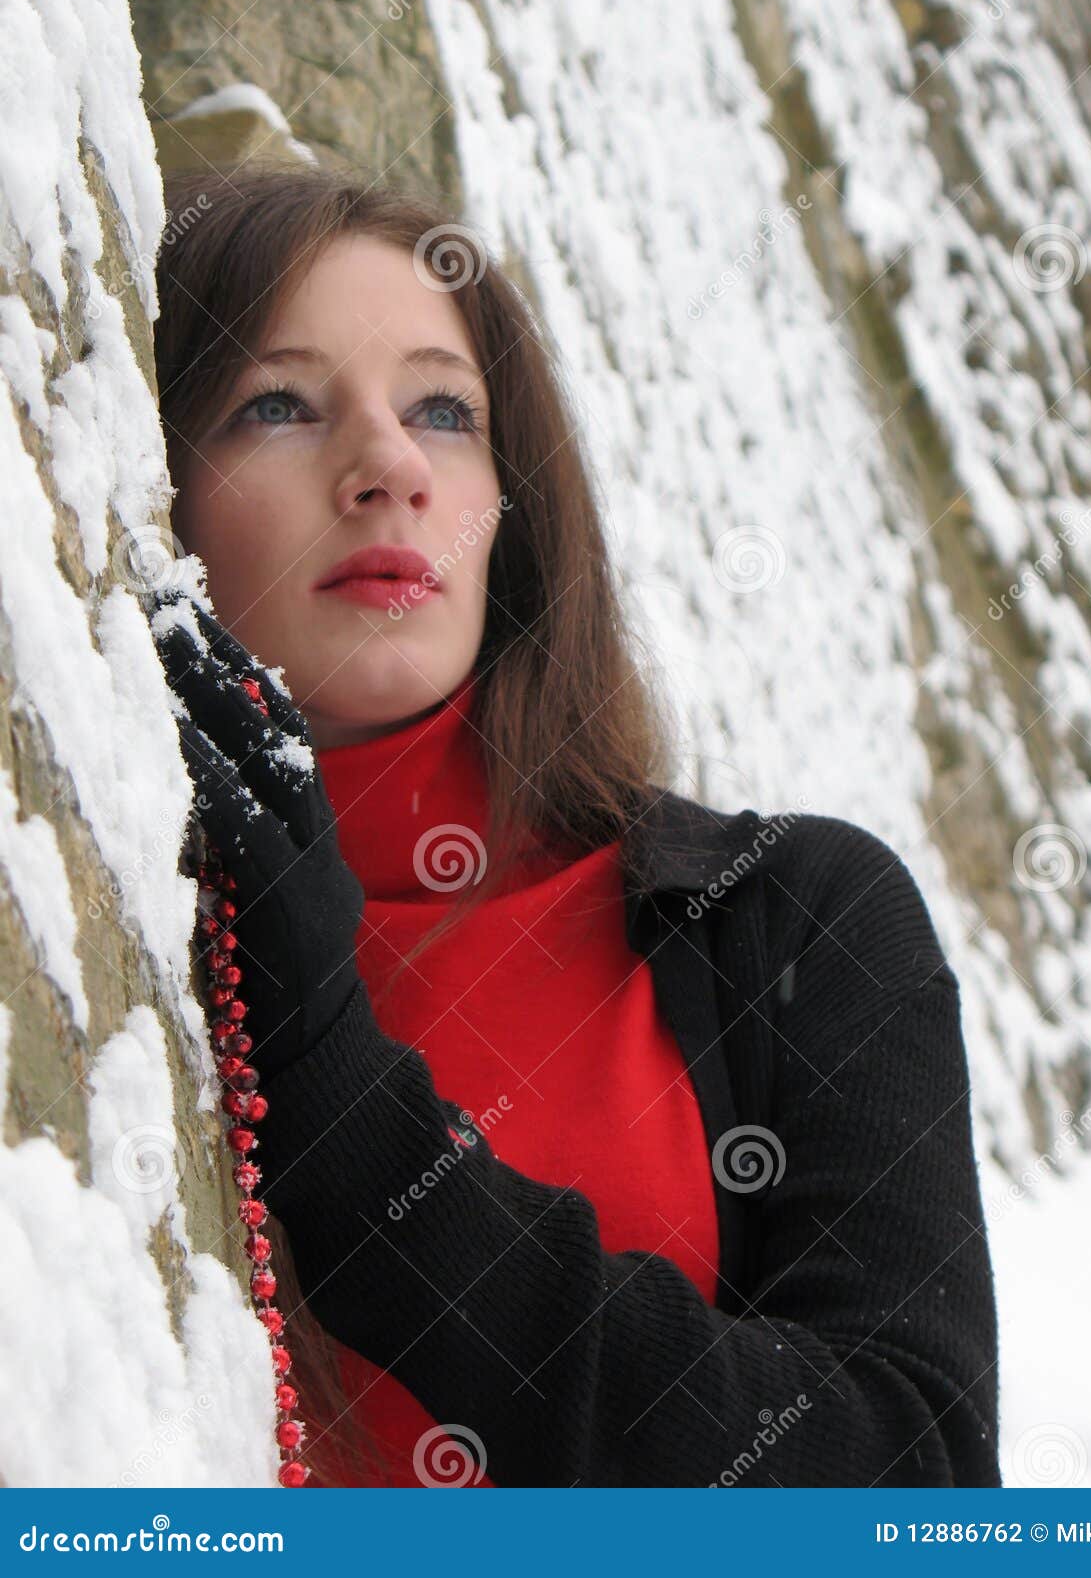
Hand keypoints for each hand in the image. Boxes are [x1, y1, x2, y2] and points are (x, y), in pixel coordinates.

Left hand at [150, 590, 365, 1081]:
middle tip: (165, 598)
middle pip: (270, 730)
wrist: (330, 1089)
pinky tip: (171, 727)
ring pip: (266, 761)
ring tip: (162, 636)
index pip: (274, 739)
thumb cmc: (277, 1018)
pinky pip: (250, 825)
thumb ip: (236, 866)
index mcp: (308, 845)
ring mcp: (311, 872)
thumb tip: (187, 814)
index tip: (188, 619)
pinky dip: (212, 771)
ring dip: (211, 694)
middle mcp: (316, 845)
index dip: (233, 674)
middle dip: (217, 660)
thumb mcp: (257, 923)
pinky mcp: (291, 907)